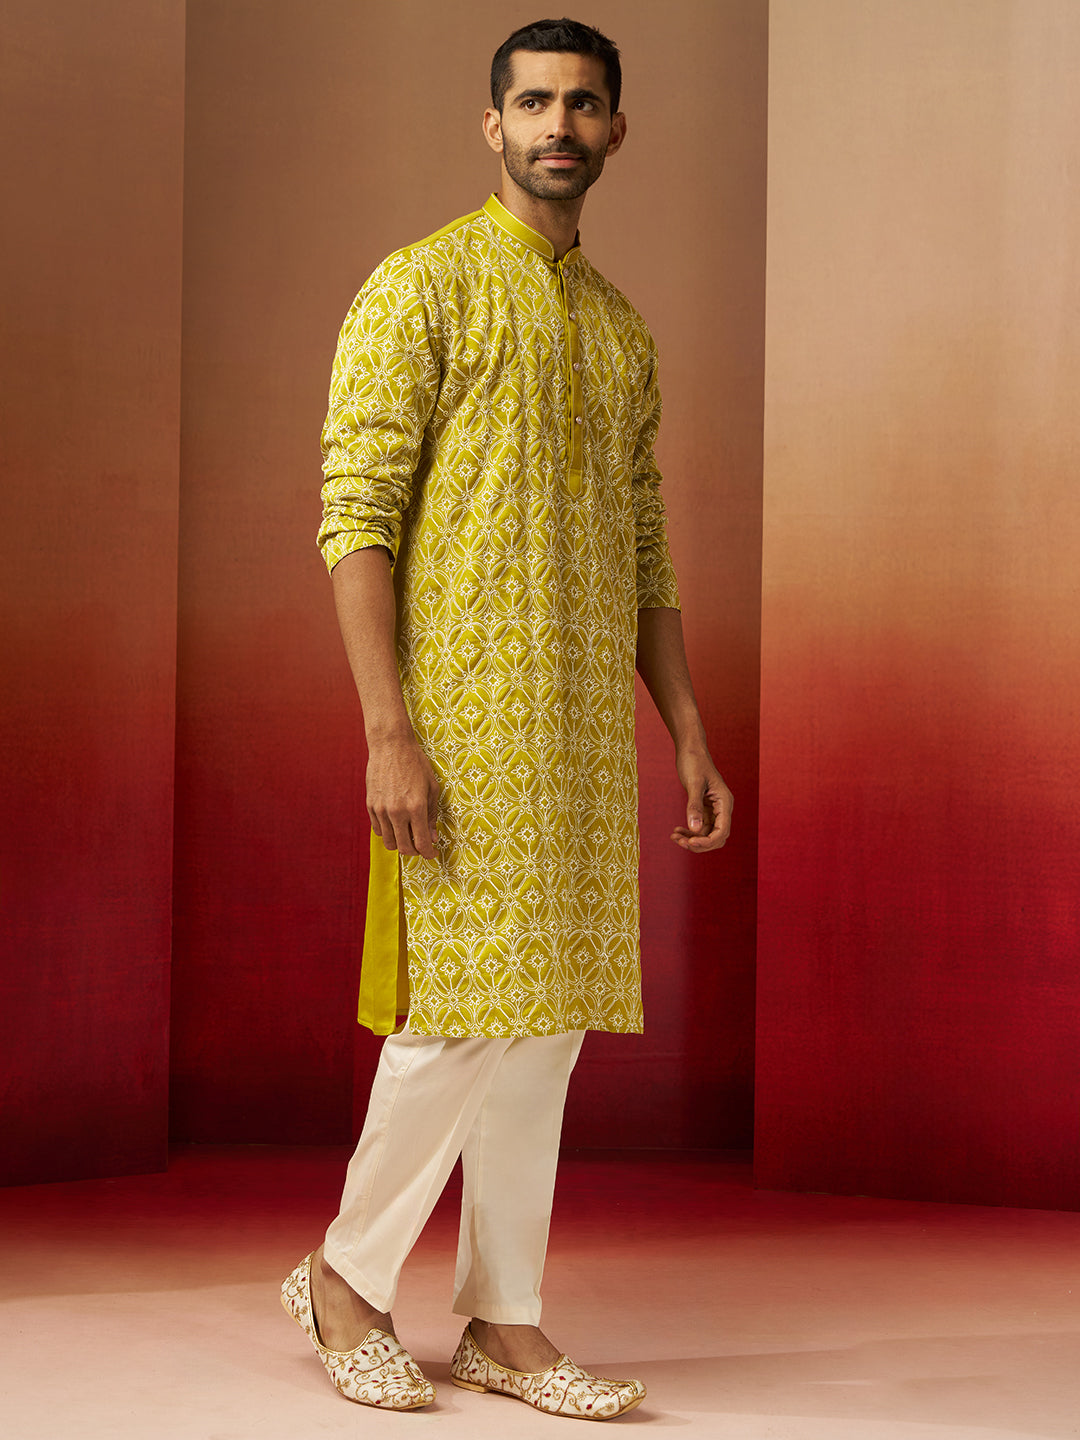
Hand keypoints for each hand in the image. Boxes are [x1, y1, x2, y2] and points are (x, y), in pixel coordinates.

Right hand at [366, 732, 440, 858]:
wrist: (391, 746)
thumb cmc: (415, 763)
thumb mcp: (432, 788)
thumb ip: (432, 815)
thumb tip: (432, 837)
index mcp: (416, 807)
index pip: (421, 843)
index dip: (428, 853)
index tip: (432, 854)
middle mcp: (397, 812)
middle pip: (404, 848)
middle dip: (415, 852)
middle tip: (421, 846)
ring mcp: (381, 810)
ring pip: (389, 842)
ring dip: (400, 844)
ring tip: (408, 836)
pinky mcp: (370, 805)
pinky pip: (378, 830)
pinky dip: (388, 833)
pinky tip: (396, 825)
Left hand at [672, 748, 732, 851]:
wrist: (690, 749)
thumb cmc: (694, 762)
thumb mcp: (693, 784)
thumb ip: (694, 806)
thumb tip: (694, 829)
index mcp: (725, 802)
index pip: (722, 830)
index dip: (708, 841)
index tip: (691, 841)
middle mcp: (722, 808)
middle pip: (716, 837)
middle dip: (700, 843)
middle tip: (681, 842)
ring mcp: (713, 809)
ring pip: (706, 833)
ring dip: (692, 838)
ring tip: (674, 837)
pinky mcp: (704, 808)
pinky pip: (700, 826)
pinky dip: (689, 831)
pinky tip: (676, 831)